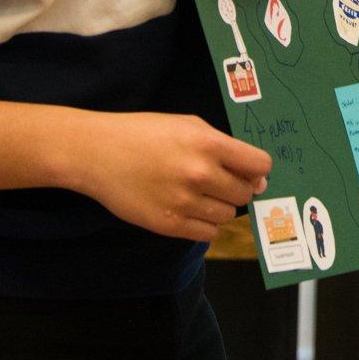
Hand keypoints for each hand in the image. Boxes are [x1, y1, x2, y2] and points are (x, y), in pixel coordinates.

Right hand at [61, 112, 269, 242]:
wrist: (99, 153)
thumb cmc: (145, 134)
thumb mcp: (189, 125)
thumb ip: (225, 147)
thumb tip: (258, 176)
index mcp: (208, 144)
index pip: (259, 165)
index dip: (258, 170)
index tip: (250, 171)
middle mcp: (199, 174)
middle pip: (245, 193)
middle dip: (237, 187)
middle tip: (217, 180)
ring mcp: (183, 202)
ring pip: (227, 215)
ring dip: (219, 206)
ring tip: (197, 192)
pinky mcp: (168, 225)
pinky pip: (207, 233)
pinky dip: (204, 223)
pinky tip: (189, 207)